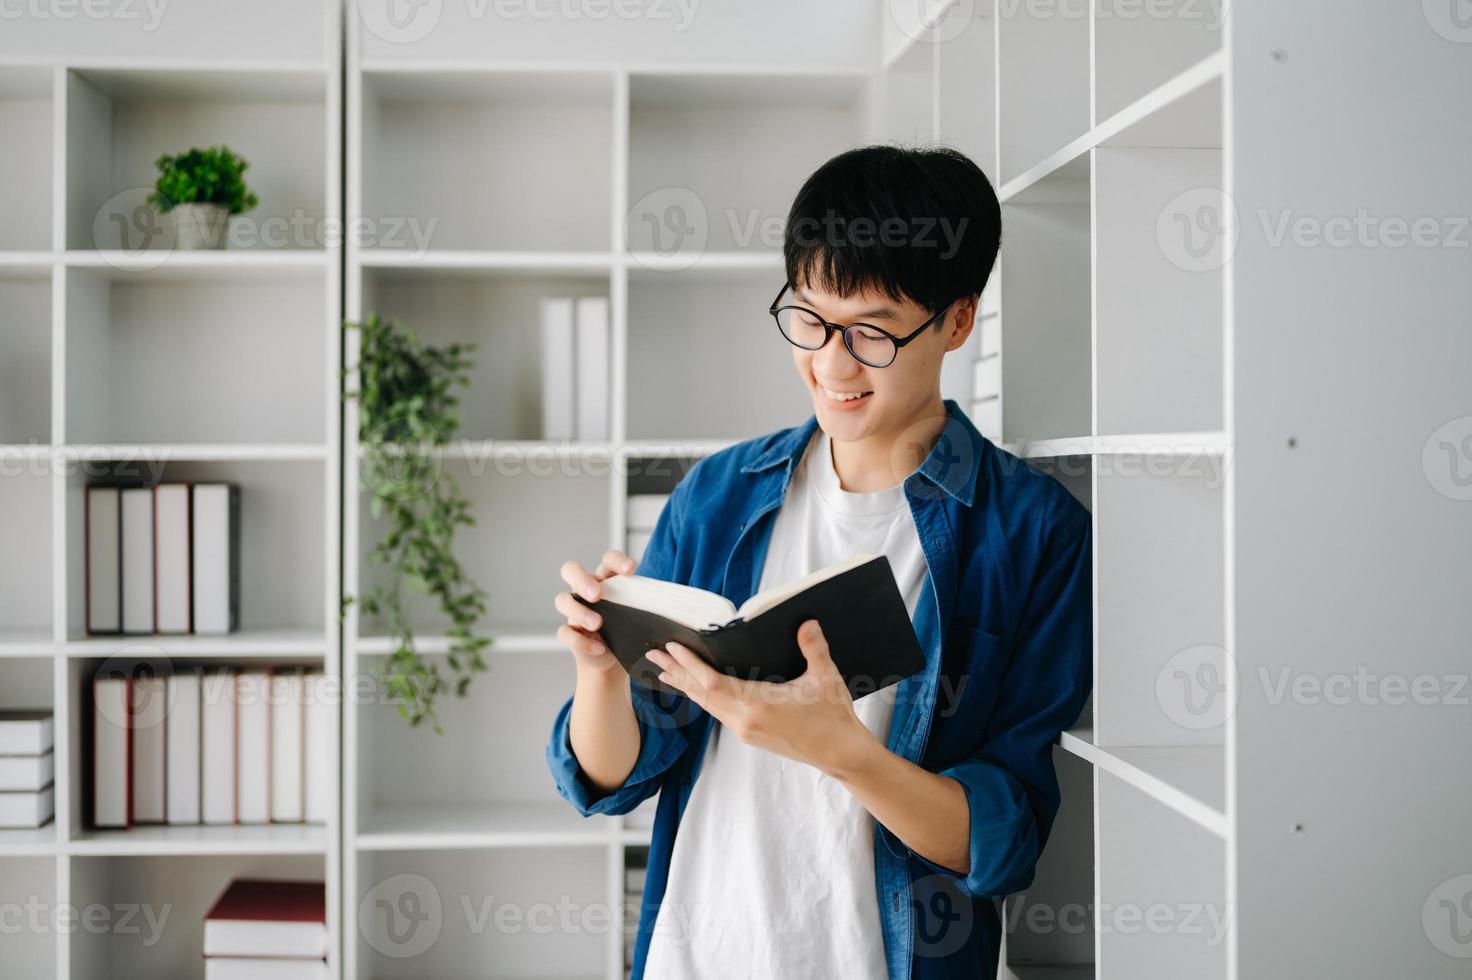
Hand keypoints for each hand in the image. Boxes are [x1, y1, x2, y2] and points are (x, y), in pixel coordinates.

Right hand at [554, 549, 637, 674]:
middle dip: (582, 580)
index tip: (631, 569)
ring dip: (580, 612)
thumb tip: (670, 606)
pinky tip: (598, 648)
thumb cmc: (628, 629)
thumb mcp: (638, 615)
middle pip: (571, 570)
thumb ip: (645, 606)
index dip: (617, 560)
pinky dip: (581, 641)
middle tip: (597, 594)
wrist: (612, 659)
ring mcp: (574, 610)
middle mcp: (586, 590)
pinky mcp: (570, 632)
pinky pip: (564, 632)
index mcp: (606, 579)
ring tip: (598, 624)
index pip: (607, 560)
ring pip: (563, 600)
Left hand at [645, 619, 877, 776]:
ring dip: (686, 686)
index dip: (689, 664)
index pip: (712, 682)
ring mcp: (745, 731)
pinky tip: (698, 689)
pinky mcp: (750, 735)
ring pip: (707, 705)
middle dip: (676, 673)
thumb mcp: (825, 678)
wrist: (840, 755)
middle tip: (652, 655)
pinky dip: (703, 697)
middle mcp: (744, 721)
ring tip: (665, 671)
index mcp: (758, 705)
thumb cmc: (834, 717)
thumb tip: (806, 623)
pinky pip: (718, 712)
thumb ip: (813, 648)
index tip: (671, 648)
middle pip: (701, 694)